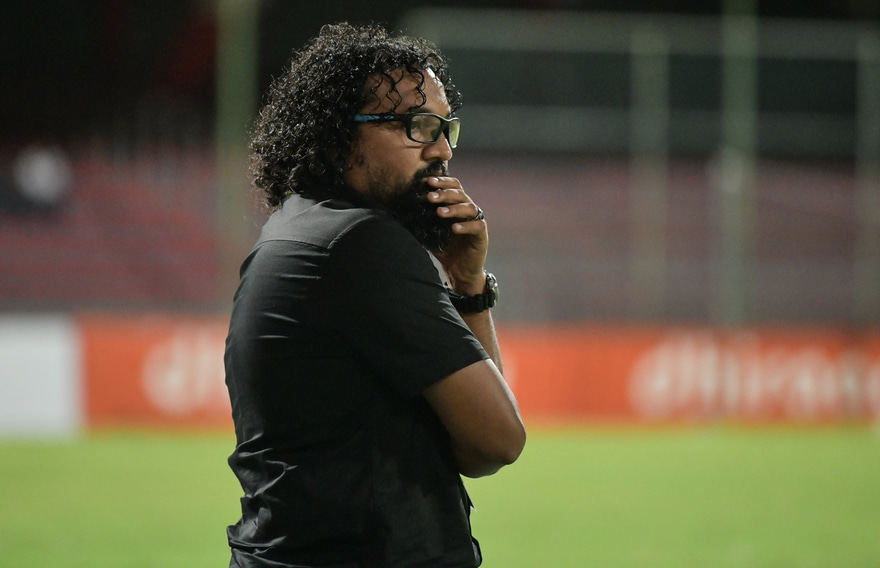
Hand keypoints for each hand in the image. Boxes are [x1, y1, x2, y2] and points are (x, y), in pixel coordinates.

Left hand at [426, 176, 486, 294]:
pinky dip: (466, 226)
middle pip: (460, 193)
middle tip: (429, 196)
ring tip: (439, 212)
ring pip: (469, 207)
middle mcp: (467, 211)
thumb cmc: (443, 251)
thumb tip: (398, 211)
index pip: (452, 186)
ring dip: (453, 208)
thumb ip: (420, 221)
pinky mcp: (482, 236)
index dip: (442, 181)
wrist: (458, 273)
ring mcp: (476, 222)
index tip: (427, 181)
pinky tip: (454, 228)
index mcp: (455, 206)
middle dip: (444, 192)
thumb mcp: (428, 233)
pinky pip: (477, 226)